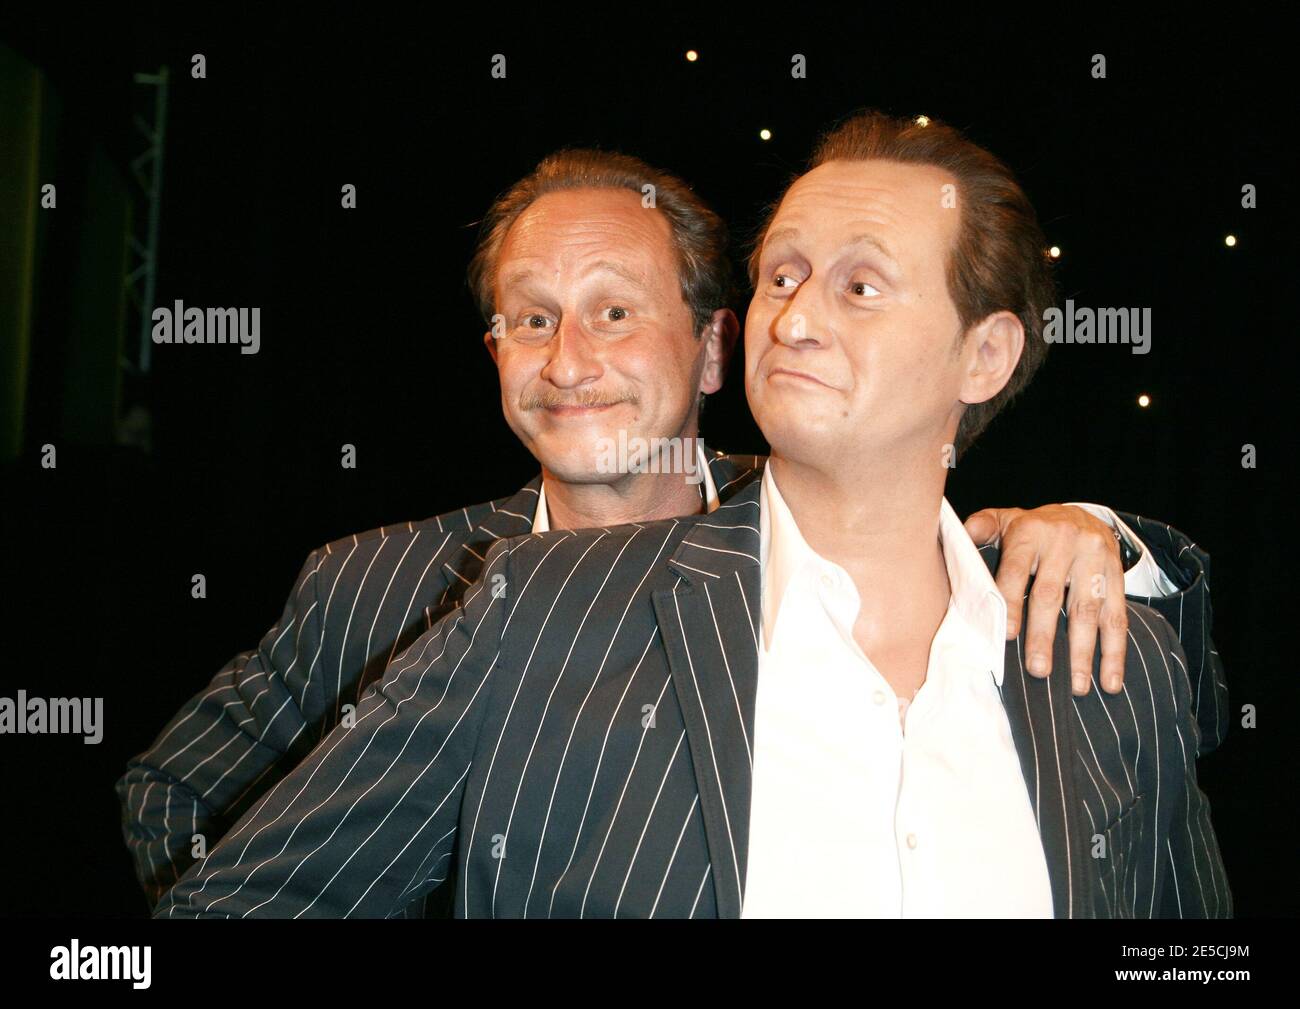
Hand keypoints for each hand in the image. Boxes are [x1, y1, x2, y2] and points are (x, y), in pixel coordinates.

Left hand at [964, 505, 1126, 695]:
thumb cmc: (1032, 529)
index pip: (1014, 570)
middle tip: (1039, 671)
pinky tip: (1110, 679)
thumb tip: (961, 537)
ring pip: (1088, 609)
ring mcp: (1094, 559)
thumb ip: (981, 528)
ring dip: (1083, 652)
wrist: (1083, 514)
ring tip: (1077, 686)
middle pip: (1050, 594)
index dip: (1010, 602)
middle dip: (1044, 635)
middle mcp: (1064, 543)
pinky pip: (1117, 615)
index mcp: (1030, 532)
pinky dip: (1115, 651)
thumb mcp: (1005, 520)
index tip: (1008, 635)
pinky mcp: (1117, 574)